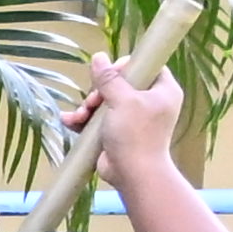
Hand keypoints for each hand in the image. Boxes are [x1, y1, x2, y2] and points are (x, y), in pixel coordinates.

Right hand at [61, 45, 187, 177]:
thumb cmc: (136, 135)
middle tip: (92, 102)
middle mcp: (150, 101)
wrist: (133, 174)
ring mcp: (133, 117)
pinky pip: (98, 118)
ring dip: (88, 106)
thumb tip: (98, 56)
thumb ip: (109, 79)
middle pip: (120, 83)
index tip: (109, 75)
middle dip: (99, 91)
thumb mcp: (122, 101)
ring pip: (106, 100)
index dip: (125, 67)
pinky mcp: (117, 131)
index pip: (146, 65)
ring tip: (79, 116)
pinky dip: (84, 119)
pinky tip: (69, 121)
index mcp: (163, 90)